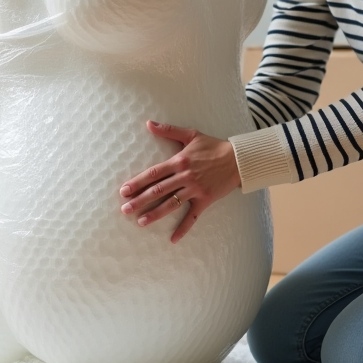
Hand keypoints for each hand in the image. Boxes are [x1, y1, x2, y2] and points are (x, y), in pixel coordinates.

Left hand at [119, 121, 241, 243]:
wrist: (238, 159)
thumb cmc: (213, 146)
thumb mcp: (191, 135)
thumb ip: (168, 130)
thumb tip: (148, 123)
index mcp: (179, 161)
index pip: (154, 173)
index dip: (138, 182)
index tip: (124, 190)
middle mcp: (185, 176)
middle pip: (159, 190)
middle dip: (140, 200)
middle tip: (125, 209)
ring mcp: (195, 189)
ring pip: (171, 204)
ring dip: (155, 214)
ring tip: (140, 222)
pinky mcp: (205, 200)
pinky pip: (192, 217)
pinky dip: (183, 229)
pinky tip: (172, 239)